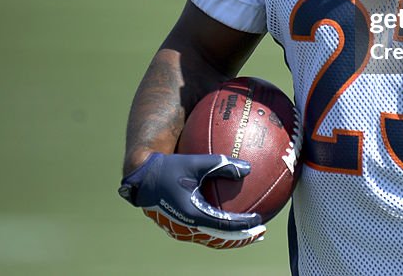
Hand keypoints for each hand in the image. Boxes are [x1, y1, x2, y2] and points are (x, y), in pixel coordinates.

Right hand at [119, 152, 265, 247]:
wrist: (141, 177)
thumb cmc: (168, 167)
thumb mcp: (195, 162)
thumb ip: (221, 163)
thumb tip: (248, 167)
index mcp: (192, 215)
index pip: (224, 226)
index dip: (244, 225)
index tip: (260, 220)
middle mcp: (187, 227)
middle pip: (221, 239)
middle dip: (242, 238)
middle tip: (261, 233)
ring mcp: (182, 229)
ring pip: (212, 239)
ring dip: (231, 238)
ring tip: (249, 234)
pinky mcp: (179, 226)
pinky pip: (203, 233)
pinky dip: (219, 231)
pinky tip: (227, 221)